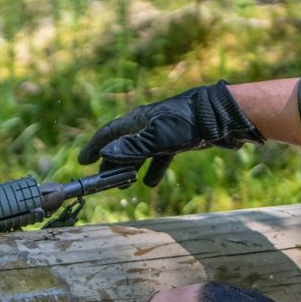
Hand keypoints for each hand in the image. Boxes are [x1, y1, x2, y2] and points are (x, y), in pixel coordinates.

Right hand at [77, 82, 262, 187]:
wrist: (217, 116)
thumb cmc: (186, 123)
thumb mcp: (156, 138)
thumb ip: (132, 147)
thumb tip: (106, 154)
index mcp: (137, 121)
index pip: (108, 134)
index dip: (95, 147)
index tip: (83, 161)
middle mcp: (146, 125)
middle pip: (122, 145)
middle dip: (111, 163)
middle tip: (104, 181)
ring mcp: (161, 132)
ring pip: (139, 153)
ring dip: (130, 169)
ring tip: (124, 185)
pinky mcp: (176, 140)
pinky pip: (158, 157)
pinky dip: (152, 169)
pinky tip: (149, 183)